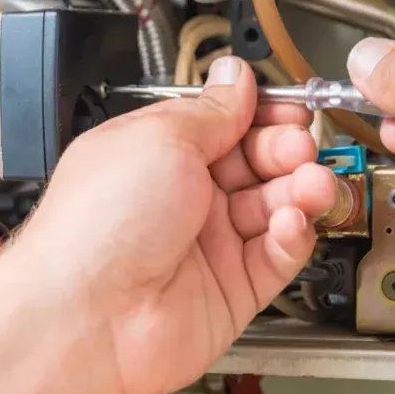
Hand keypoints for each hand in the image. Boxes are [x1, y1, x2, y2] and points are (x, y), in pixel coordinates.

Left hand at [18, 56, 337, 393]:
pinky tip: (290, 222)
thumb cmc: (96, 227)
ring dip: (299, 191)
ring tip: (310, 183)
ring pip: (275, 209)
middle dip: (286, 150)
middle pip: (257, 165)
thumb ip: (212, 111)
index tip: (291, 109)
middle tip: (299, 147)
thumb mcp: (161, 138)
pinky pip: (277, 257)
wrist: (85, 316)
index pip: (226, 125)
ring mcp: (207, 247)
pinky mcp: (230, 292)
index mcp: (157, 154)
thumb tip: (235, 77)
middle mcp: (182, 199)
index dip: (262, 115)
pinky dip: (292, 237)